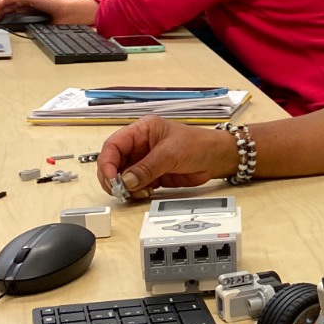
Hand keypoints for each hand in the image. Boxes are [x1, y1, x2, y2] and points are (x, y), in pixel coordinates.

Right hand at [0, 0, 61, 22]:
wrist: (66, 15)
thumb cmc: (53, 4)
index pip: (6, 0)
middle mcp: (25, 5)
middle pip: (6, 9)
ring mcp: (28, 14)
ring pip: (10, 16)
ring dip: (2, 19)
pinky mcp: (31, 22)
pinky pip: (18, 22)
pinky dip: (10, 24)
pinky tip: (7, 26)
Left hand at [0, 0, 97, 26]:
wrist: (68, 14)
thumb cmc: (58, 20)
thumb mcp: (37, 24)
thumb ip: (26, 23)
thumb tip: (14, 27)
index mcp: (28, 10)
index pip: (10, 11)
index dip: (1, 16)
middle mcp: (27, 3)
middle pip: (6, 6)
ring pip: (8, 0)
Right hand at [97, 116, 237, 198]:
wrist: (217, 158)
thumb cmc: (198, 145)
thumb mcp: (171, 153)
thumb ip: (147, 167)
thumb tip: (126, 180)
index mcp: (141, 131)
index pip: (114, 145)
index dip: (107, 162)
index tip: (110, 177)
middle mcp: (140, 146)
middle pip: (114, 162)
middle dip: (112, 177)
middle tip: (118, 190)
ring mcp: (144, 161)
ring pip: (123, 176)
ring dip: (125, 187)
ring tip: (136, 192)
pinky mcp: (152, 175)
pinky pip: (135, 185)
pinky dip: (135, 192)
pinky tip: (144, 193)